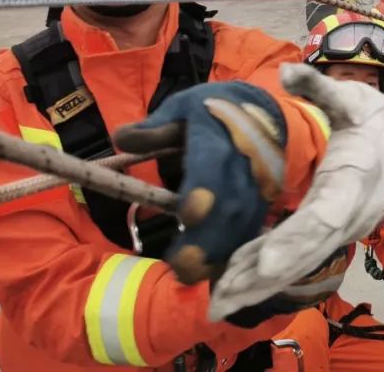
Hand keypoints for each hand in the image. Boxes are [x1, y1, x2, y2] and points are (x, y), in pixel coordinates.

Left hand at [112, 81, 285, 284]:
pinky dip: (234, 251)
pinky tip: (213, 271)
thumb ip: (153, 128)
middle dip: (208, 238)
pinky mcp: (265, 200)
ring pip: (243, 222)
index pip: (213, 165)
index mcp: (217, 138)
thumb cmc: (215, 109)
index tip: (188, 215)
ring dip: (220, 251)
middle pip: (229, 205)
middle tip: (182, 267)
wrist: (265, 110)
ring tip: (191, 276)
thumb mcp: (182, 107)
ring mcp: (257, 185)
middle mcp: (242, 165)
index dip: (204, 190)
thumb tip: (119, 138)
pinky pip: (252, 228)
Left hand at [207, 63, 383, 321]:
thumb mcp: (353, 97)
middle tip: (220, 303)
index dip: (294, 242)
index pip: (322, 217)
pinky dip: (268, 271)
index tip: (265, 266)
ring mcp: (342, 228)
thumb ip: (319, 87)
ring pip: (300, 262)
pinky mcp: (333, 232)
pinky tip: (235, 284)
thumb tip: (287, 70)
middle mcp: (349, 214)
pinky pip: (299, 255)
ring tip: (218, 306)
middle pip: (305, 253)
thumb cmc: (380, 118)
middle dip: (263, 279)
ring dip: (259, 285)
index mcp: (354, 180)